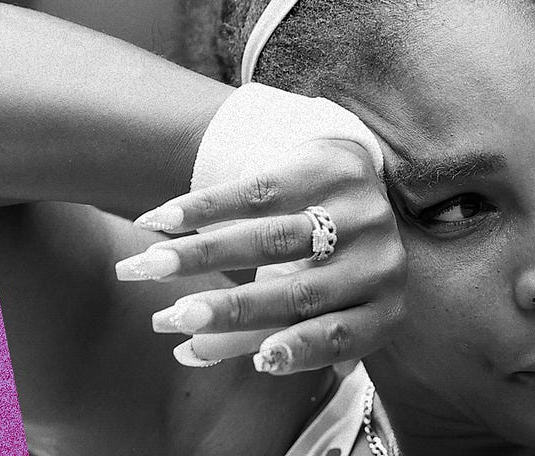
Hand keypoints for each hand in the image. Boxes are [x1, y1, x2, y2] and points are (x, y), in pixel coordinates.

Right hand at [115, 139, 405, 374]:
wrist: (351, 181)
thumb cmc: (323, 268)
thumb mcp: (306, 308)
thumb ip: (257, 336)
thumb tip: (188, 352)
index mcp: (384, 309)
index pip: (339, 336)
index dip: (301, 350)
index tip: (260, 364)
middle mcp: (379, 263)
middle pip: (299, 293)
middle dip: (232, 309)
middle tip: (173, 319)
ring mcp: (358, 213)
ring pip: (272, 239)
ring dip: (204, 255)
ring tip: (150, 266)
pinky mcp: (324, 170)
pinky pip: (256, 193)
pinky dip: (204, 208)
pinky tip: (160, 220)